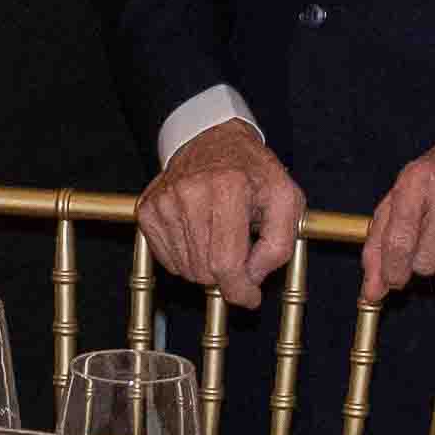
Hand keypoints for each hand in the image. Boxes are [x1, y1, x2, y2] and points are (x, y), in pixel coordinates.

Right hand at [139, 119, 306, 304]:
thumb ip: (279, 243)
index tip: (249, 296)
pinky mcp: (148, 209)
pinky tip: (200, 235)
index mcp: (228, 188)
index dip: (240, 289)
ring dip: (207, 266)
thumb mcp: (286, 199)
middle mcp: (190, 193)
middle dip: (227, 276)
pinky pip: (168, 260)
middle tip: (240, 253)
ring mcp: (164, 201)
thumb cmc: (252, 171)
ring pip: (186, 269)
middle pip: (205, 270)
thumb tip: (252, 277)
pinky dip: (188, 257)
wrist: (212, 139)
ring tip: (220, 237)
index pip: (226, 262)